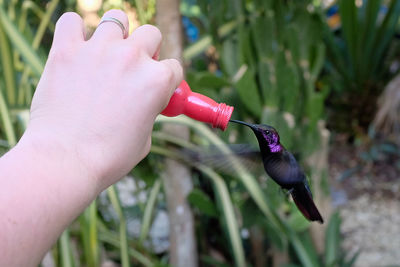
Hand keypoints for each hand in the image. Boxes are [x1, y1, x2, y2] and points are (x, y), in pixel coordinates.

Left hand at [23, 10, 182, 189]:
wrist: (66, 161)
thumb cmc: (108, 157)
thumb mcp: (145, 137)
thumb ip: (149, 110)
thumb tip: (145, 101)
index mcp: (157, 81)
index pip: (173, 66)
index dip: (166, 79)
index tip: (155, 88)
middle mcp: (132, 58)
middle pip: (151, 34)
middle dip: (147, 50)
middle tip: (133, 69)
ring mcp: (99, 50)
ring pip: (116, 19)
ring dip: (116, 34)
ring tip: (106, 54)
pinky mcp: (66, 51)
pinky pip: (71, 21)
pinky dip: (75, 31)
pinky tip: (76, 47)